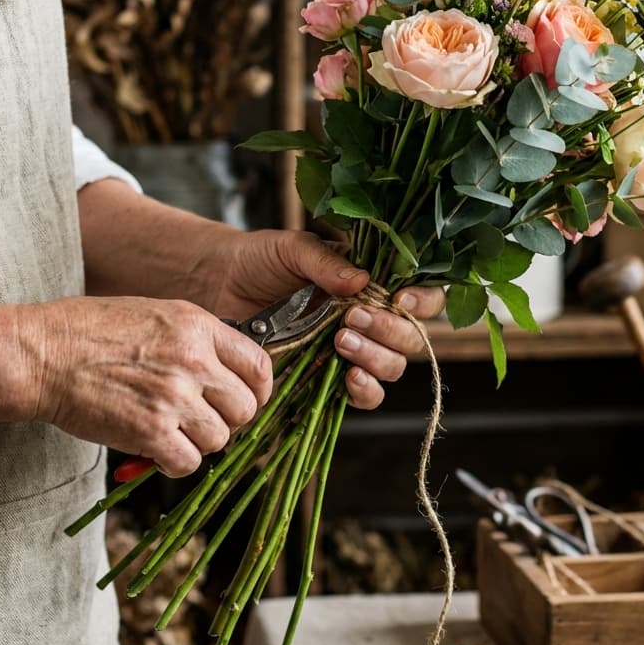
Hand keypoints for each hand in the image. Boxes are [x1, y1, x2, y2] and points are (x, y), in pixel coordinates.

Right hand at [18, 296, 272, 476]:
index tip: (246, 401)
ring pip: (220, 439)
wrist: (42, 353)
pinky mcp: (151, 431)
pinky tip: (155, 451)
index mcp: (199, 327)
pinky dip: (174, 464)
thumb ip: (197, 339)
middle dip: (228, 420)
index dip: (258, 391)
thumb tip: (228, 371)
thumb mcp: (156, 315)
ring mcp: (174, 397)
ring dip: (198, 442)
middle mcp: (194, 360)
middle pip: (246, 408)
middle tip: (200, 421)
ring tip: (170, 431)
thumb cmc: (91, 331)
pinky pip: (189, 464)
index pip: (259, 366)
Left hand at [209, 230, 445, 408]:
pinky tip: (347, 378)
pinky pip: (364, 395)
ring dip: (375, 359)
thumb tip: (362, 281)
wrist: (219, 287)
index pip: (423, 295)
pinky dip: (363, 391)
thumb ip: (326, 262)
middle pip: (411, 337)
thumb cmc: (260, 260)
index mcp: (374, 282)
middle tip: (352, 319)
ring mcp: (353, 350)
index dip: (424, 300)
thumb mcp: (293, 248)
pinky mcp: (329, 378)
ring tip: (340, 343)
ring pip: (392, 368)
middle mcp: (372, 318)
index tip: (400, 298)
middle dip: (390, 331)